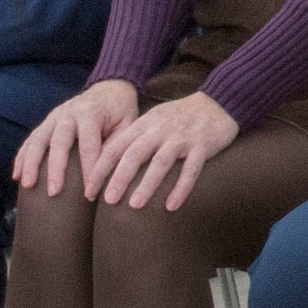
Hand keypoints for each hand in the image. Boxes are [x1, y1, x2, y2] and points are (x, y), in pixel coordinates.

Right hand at [13, 78, 140, 196]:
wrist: (110, 88)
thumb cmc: (121, 111)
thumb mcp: (128, 124)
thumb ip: (117, 145)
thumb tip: (106, 174)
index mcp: (91, 112)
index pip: (89, 145)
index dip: (89, 171)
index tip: (90, 194)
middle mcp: (69, 112)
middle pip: (59, 141)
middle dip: (55, 168)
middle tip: (53, 192)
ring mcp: (54, 116)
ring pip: (38, 139)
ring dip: (31, 163)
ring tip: (27, 185)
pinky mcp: (47, 122)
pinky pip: (31, 140)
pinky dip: (23, 157)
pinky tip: (17, 176)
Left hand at [87, 90, 238, 211]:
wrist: (219, 102)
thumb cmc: (182, 117)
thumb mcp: (155, 121)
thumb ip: (135, 138)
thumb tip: (110, 166)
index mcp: (144, 124)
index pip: (115, 147)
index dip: (100, 169)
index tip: (88, 192)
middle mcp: (160, 130)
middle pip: (134, 154)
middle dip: (119, 178)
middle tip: (107, 201)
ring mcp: (181, 137)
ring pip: (160, 162)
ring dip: (147, 184)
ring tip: (135, 206)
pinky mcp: (202, 146)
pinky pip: (191, 169)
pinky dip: (181, 188)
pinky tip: (172, 206)